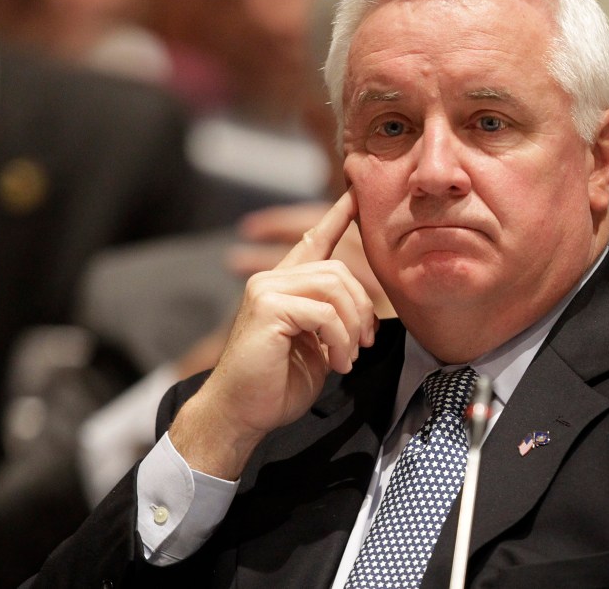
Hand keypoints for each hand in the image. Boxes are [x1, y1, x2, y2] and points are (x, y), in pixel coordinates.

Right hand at [169, 190, 376, 478]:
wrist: (243, 413)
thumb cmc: (279, 383)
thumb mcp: (317, 344)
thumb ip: (333, 317)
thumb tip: (365, 308)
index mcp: (285, 284)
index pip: (314, 239)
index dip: (338, 216)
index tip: (355, 195)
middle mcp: (273, 278)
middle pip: (339, 271)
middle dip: (361, 309)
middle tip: (364, 344)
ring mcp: (267, 288)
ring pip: (334, 288)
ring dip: (351, 328)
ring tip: (347, 358)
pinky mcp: (267, 306)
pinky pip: (324, 312)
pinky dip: (339, 340)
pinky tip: (336, 362)